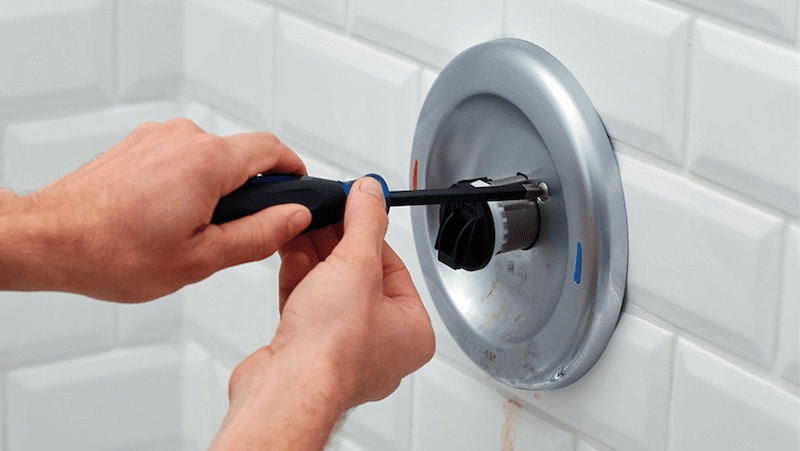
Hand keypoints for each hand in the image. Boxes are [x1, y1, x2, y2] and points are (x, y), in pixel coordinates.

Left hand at [0, 119, 311, 301]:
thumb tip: (294, 218)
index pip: (272, 150)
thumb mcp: (202, 258)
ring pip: (208, 160)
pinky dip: (185, 183)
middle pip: (240, 156)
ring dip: (214, 189)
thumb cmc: (112, 251)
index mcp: (207, 162)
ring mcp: (156, 138)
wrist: (50, 239)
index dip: (293, 170)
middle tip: (234, 232)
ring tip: (189, 231)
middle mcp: (183, 138)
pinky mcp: (137, 144)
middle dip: (247, 192)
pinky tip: (165, 217)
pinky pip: (179, 158)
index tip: (298, 188)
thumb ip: (260, 234)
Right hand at [215, 178, 434, 449]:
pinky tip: (290, 251)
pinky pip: (308, 306)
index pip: (394, 265)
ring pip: (331, 290)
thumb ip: (364, 222)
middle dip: (336, 242)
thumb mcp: (356, 265)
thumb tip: (371, 193)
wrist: (285, 388)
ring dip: (314, 256)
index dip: (369, 231)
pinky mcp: (308, 351)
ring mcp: (343, 350)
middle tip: (324, 210)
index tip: (354, 206)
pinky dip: (298, 279)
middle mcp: (381, 344)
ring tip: (302, 223)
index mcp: (411, 330)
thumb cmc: (331, 351)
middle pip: (360, 276)